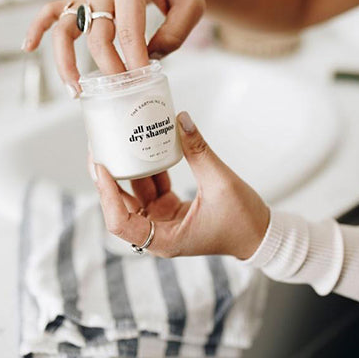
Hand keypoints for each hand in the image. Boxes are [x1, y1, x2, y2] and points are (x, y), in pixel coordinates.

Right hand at [24, 0, 205, 94]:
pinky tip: (28, 47)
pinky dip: (39, 28)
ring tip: (75, 89)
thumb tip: (146, 60)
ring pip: (66, 28)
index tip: (143, 81)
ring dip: (66, 60)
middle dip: (110, 67)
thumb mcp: (192, 7)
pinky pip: (54, 11)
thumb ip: (173, 36)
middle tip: (124, 89)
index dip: (135, 60)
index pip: (128, 31)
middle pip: (98, 36)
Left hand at [90, 111, 269, 259]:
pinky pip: (151, 188)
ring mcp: (162, 221)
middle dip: (108, 177)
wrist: (260, 235)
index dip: (107, 194)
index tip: (101, 165)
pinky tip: (143, 147)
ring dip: (126, 169)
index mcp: (164, 238)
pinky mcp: (169, 210)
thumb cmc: (243, 221)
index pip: (120, 221)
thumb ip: (198, 151)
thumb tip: (181, 119)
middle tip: (98, 147)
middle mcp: (157, 232)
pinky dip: (148, 169)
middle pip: (120, 205)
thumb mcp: (221, 183)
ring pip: (134, 194)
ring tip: (116, 142)